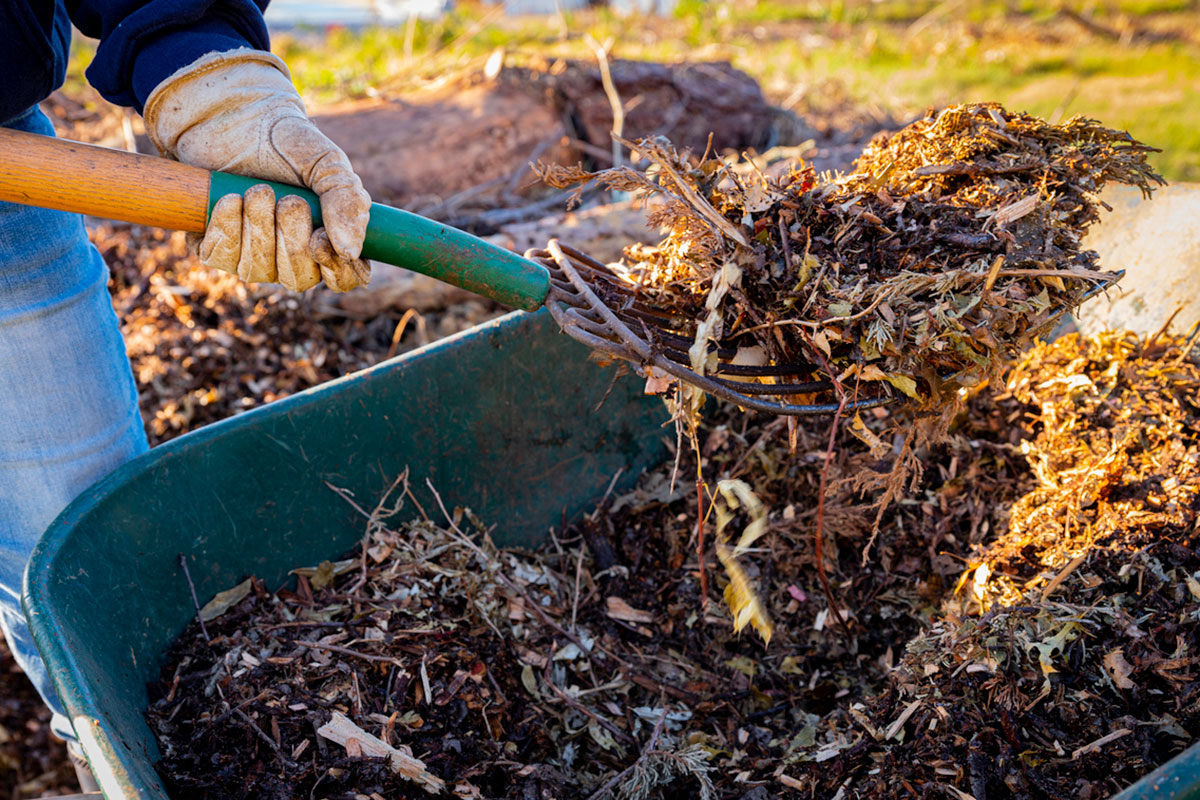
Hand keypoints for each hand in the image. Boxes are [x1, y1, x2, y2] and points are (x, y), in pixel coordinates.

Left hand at [143, 49, 370, 291]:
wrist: (229, 117)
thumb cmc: (284, 142)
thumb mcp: (325, 162)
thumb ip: (347, 200)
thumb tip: (351, 251)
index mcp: (329, 238)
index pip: (344, 278)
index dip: (336, 270)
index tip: (320, 240)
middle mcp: (292, 256)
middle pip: (298, 279)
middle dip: (291, 239)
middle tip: (288, 199)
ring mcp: (252, 255)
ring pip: (257, 270)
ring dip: (259, 228)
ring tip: (258, 190)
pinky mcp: (215, 246)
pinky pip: (221, 258)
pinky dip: (226, 227)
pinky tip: (230, 199)